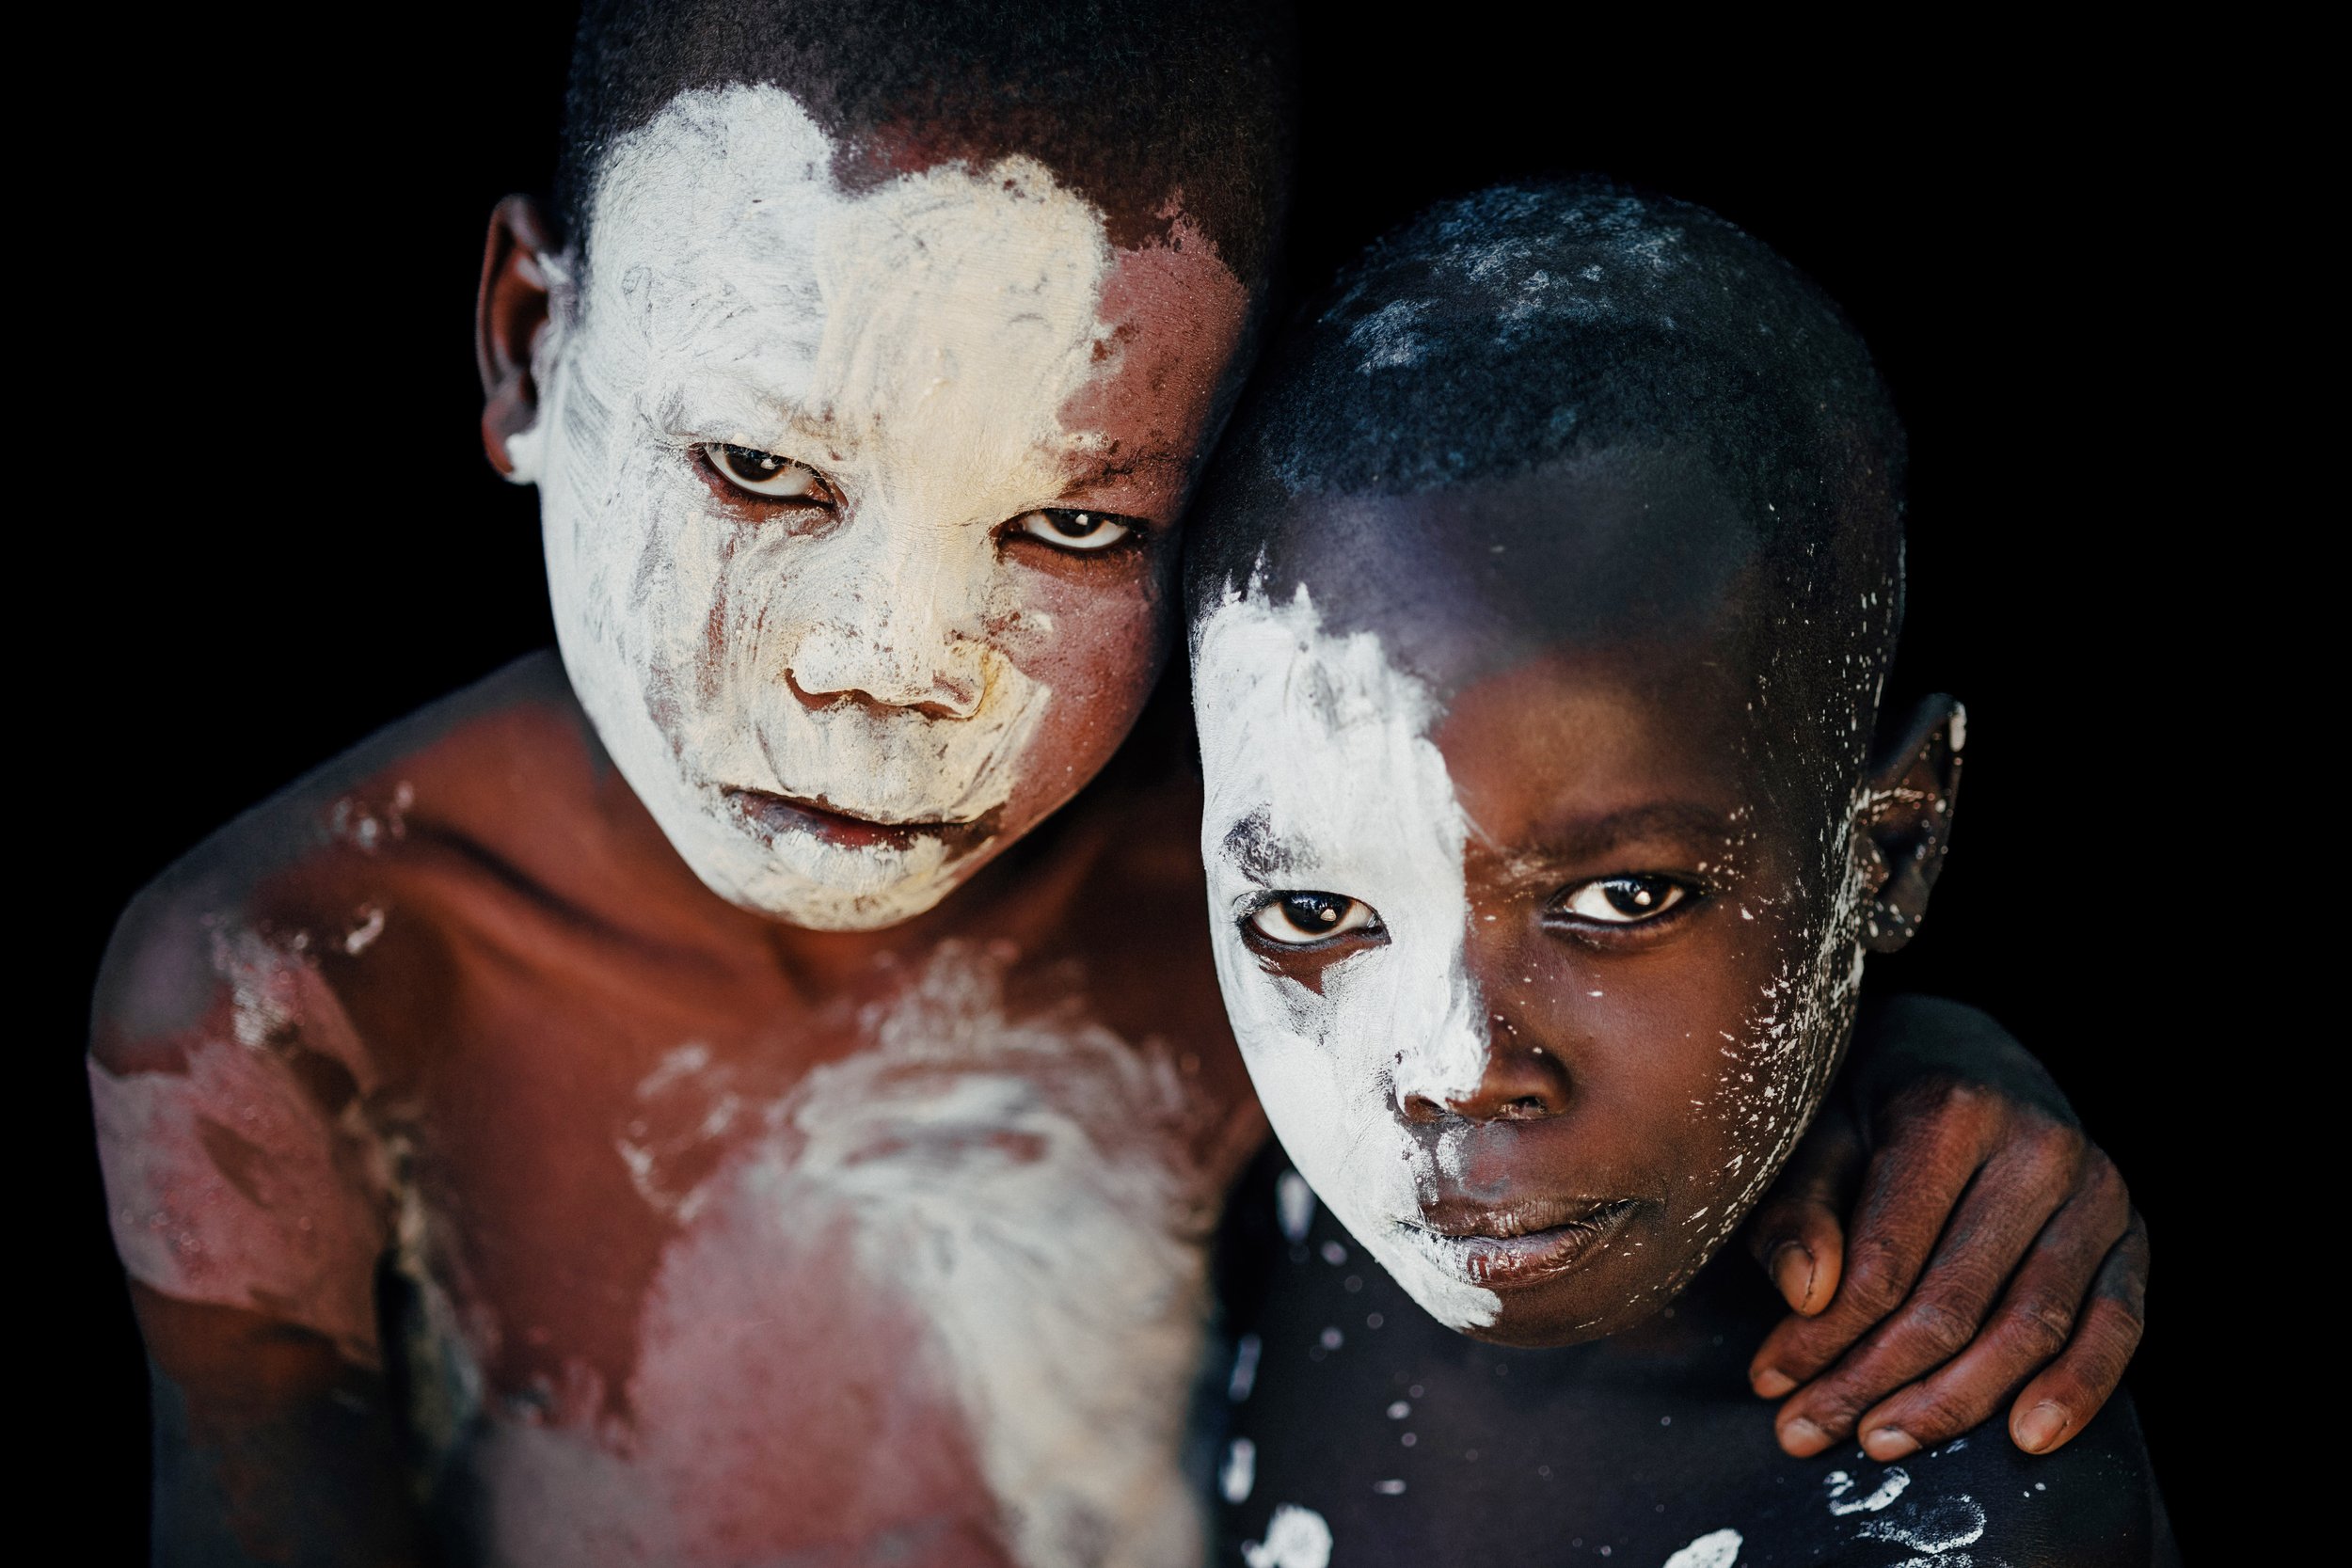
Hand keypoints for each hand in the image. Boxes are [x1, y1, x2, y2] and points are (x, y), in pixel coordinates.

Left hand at [1741, 995, 2148, 1459]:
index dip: (1823, 1334)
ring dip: (1954, 1403)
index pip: (1885, 1258)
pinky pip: (2116, 1325)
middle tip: (1805, 1432)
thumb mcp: (1816, 1134)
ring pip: (2030, 1327)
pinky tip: (2027, 1441)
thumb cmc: (1873, 1102)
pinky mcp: (2133, 1231)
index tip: (1769, 1380)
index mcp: (1952, 1110)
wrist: (1967, 1049)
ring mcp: (2098, 1191)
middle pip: (1953, 1302)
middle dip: (1871, 1380)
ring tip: (1880, 1442)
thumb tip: (1805, 1295)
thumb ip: (1799, 1209)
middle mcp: (2039, 1147)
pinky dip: (2078, 1389)